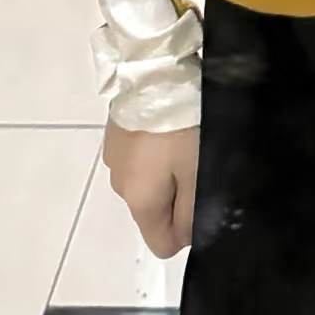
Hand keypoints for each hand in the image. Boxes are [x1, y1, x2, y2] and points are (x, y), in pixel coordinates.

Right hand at [102, 117, 197, 258]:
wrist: (154, 69)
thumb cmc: (182, 126)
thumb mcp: (198, 173)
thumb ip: (191, 213)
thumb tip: (183, 239)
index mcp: (138, 201)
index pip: (160, 245)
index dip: (186, 231)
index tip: (201, 199)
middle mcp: (118, 184)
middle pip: (153, 211)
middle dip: (176, 196)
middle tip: (195, 161)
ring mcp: (113, 156)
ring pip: (146, 181)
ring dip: (163, 170)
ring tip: (182, 137)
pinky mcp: (114, 132)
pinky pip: (139, 156)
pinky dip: (153, 149)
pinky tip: (166, 126)